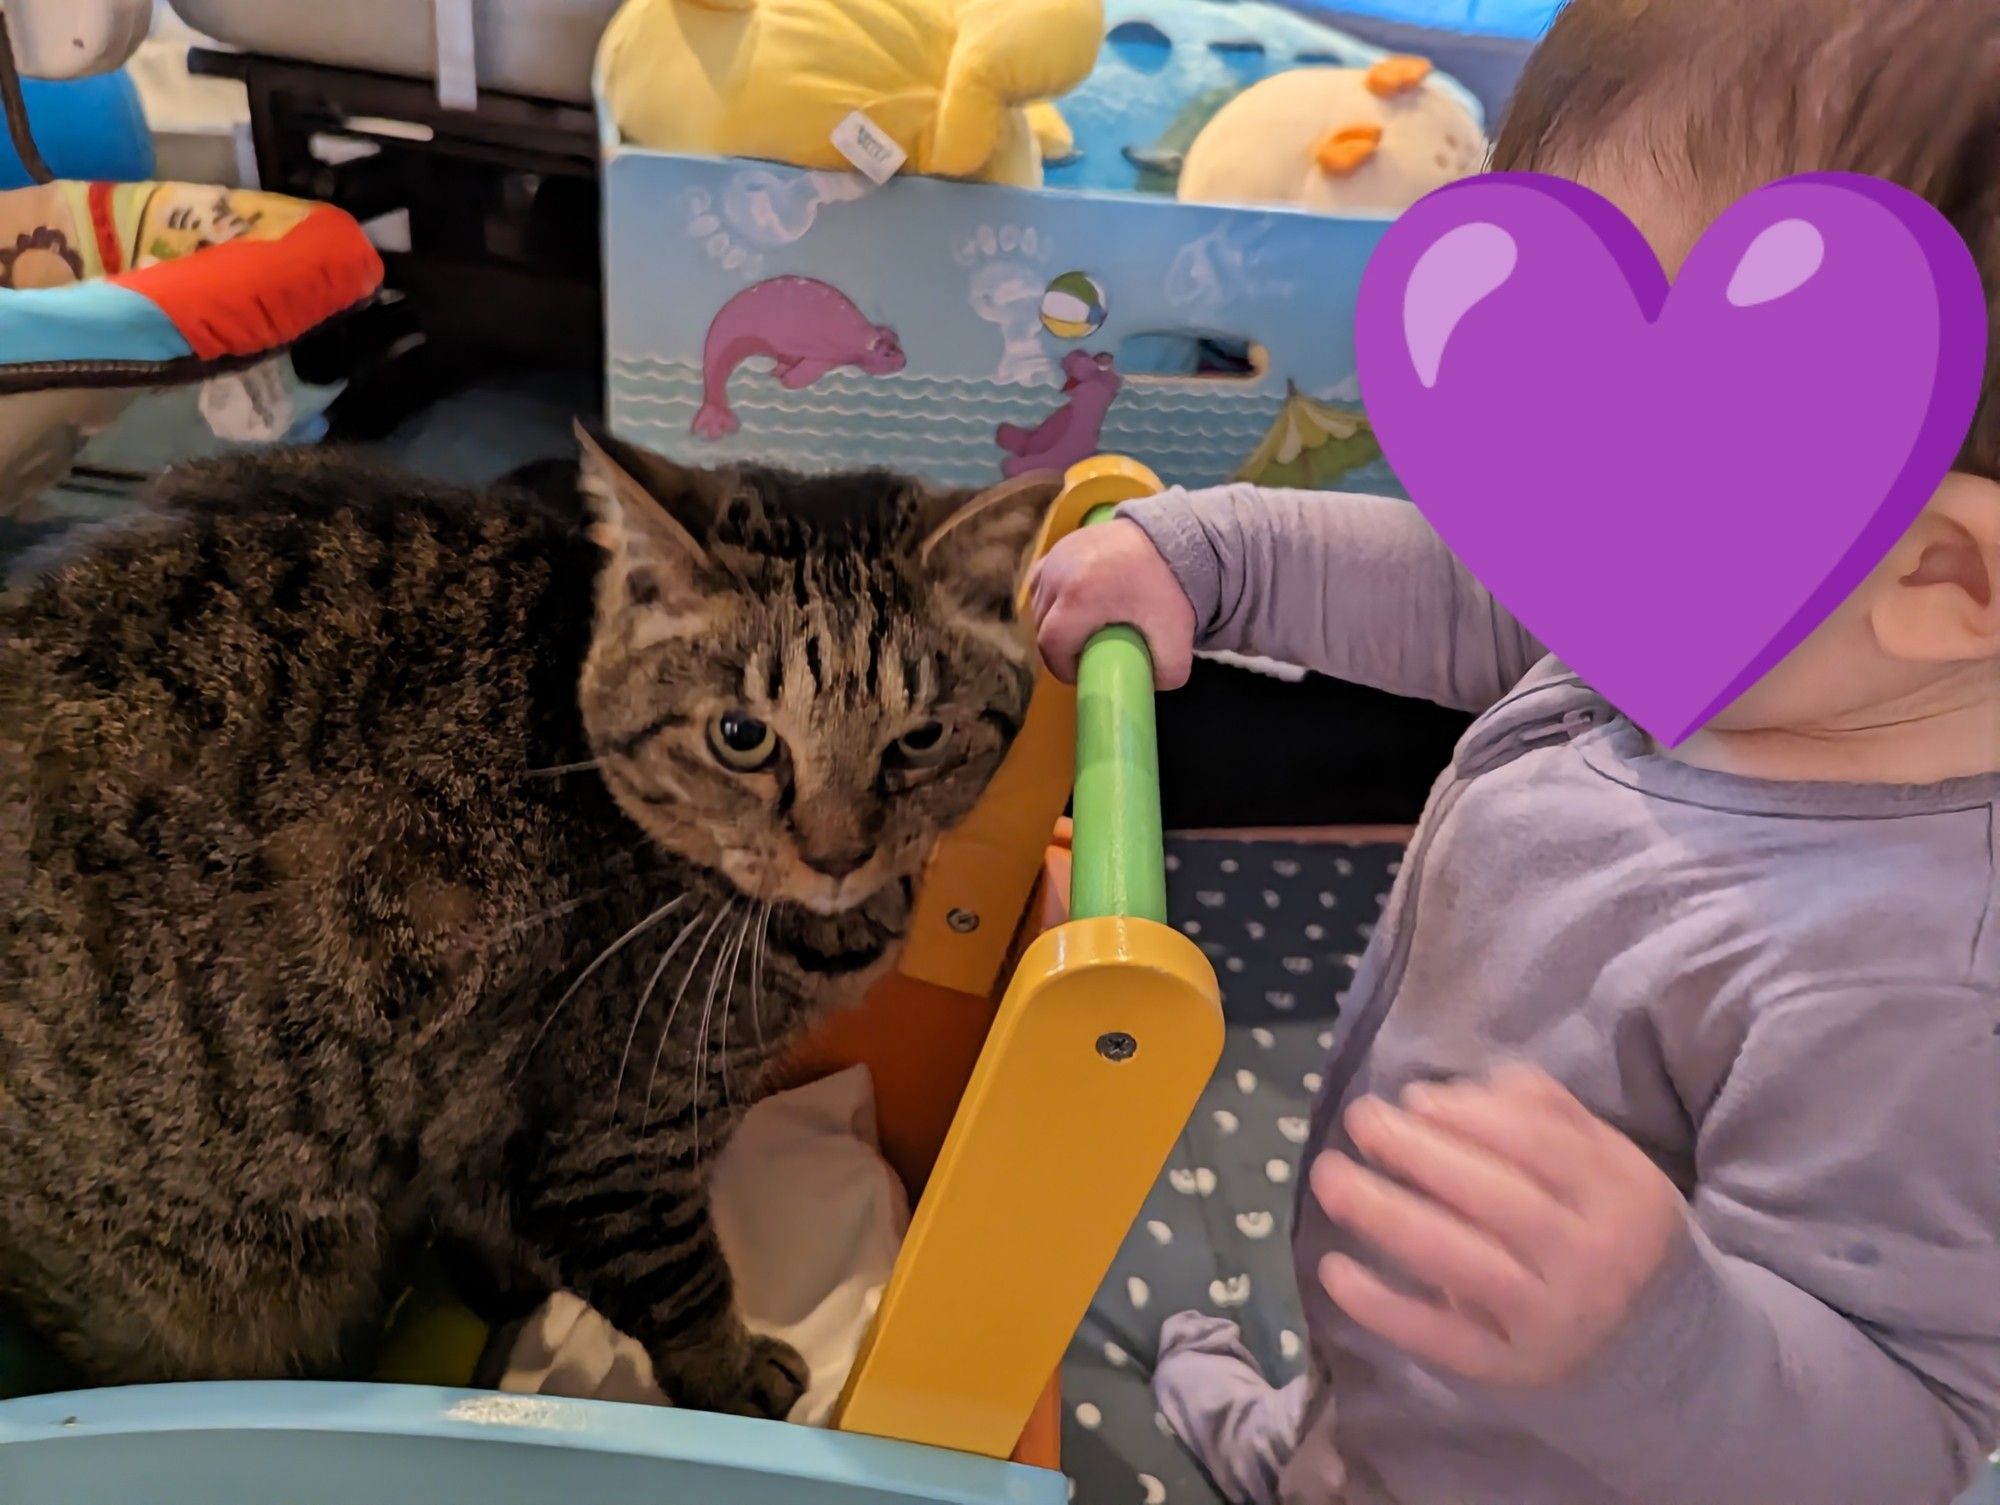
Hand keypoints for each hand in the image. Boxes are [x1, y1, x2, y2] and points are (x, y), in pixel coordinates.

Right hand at [1028, 516, 1196, 687]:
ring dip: (1055, 621)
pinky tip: (1075, 604)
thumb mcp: (1176, 638)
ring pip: (1039, 603)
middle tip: (1088, 653)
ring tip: (1084, 628)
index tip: (1082, 671)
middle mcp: (1059, 574)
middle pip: (1041, 625)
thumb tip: (1146, 689)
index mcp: (1079, 598)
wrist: (1173, 536)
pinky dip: (1053, 598)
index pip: (1051, 645)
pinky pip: (1042, 582)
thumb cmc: (1170, 586)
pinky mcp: (1058, 546)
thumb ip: (1166, 674)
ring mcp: (1055, 556)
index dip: (1063, 666)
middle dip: (1061, 647)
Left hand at [1310, 1064, 1686, 1385]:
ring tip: (1329, 1178)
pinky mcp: (1511, 1369)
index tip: (1412, 1098)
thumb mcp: (1606, 1161)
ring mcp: (1551, 1320)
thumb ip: (1543, 1112)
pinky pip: (1440, 1338)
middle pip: (1497, 1200)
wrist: (1662, 1348)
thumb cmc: (1608, 1227)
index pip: (1542, 1145)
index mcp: (1621, 1193)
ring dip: (1386, 1217)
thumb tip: (1449, 1092)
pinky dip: (1382, 1307)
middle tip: (1360, 1120)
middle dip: (1419, 1155)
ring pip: (1461, 1262)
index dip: (1471, 1117)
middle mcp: (1592, 1258)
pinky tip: (1334, 1269)